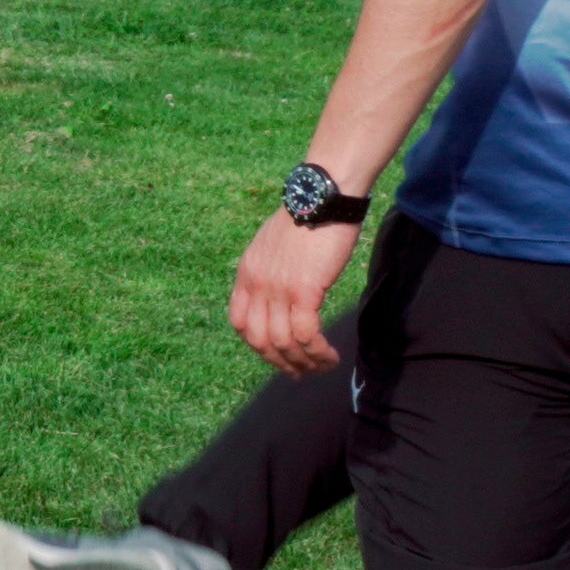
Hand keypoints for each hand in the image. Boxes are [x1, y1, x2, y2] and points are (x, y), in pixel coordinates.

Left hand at [229, 207, 361, 376]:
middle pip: (259, 340)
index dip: (256, 345)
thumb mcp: (272, 245)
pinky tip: (329, 355)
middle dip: (279, 362)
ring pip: (284, 342)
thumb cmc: (306, 216)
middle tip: (299, 372)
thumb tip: (280, 292)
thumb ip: (269, 270)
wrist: (322, 196)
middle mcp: (257, 284)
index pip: (239, 322)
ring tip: (321, 367)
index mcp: (246, 273)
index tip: (275, 354)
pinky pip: (306, 334)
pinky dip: (317, 351)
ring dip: (304, 362)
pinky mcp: (304, 291)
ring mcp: (278, 289)